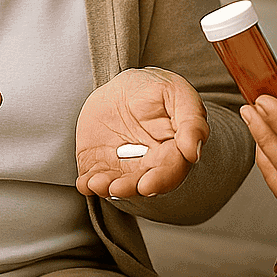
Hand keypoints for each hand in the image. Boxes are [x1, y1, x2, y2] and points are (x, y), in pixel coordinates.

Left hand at [75, 67, 208, 198]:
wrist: (123, 88)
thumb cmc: (155, 90)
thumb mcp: (178, 94)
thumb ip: (191, 121)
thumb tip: (192, 153)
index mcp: (173, 151)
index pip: (170, 170)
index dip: (160, 180)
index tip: (147, 185)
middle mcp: (148, 164)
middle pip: (142, 183)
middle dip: (129, 188)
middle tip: (117, 187)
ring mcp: (122, 167)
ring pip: (117, 184)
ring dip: (107, 188)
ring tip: (96, 183)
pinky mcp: (99, 164)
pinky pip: (93, 178)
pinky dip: (88, 184)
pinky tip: (85, 182)